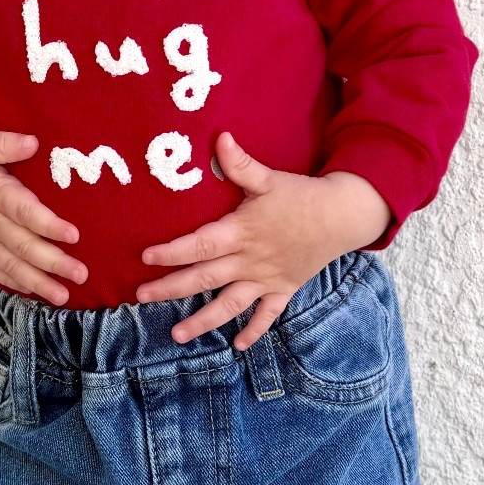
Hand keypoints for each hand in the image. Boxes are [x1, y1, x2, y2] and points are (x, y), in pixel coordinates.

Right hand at [0, 132, 87, 305]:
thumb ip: (1, 144)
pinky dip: (12, 283)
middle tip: (80, 274)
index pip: (24, 211)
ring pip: (10, 265)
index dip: (48, 224)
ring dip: (37, 282)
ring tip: (62, 297)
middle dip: (54, 263)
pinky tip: (32, 293)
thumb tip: (34, 143)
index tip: (73, 235)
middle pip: (23, 245)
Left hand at [135, 131, 391, 346]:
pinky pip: (267, 315)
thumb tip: (219, 138)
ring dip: (203, 322)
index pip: (200, 245)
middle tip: (141, 297)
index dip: (172, 252)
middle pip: (204, 278)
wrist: (342, 216)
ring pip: (229, 305)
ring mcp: (266, 279)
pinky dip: (254, 330)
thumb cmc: (301, 196)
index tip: (146, 257)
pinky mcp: (283, 288)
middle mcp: (249, 261)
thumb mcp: (269, 178)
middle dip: (171, 288)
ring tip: (176, 335)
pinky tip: (238, 346)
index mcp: (241, 232)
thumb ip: (240, 164)